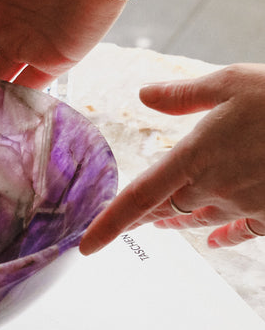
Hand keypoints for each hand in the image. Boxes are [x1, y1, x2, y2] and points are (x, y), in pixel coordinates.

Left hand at [80, 64, 264, 253]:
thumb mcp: (231, 82)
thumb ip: (184, 95)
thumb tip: (144, 95)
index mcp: (195, 157)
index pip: (139, 198)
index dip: (109, 225)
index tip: (86, 247)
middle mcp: (214, 188)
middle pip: (165, 210)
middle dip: (144, 217)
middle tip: (125, 223)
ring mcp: (244, 205)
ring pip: (199, 219)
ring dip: (177, 221)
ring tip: (163, 223)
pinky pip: (240, 232)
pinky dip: (224, 236)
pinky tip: (216, 240)